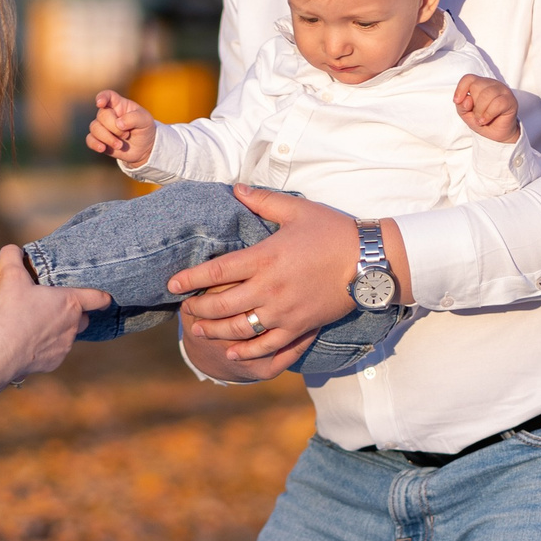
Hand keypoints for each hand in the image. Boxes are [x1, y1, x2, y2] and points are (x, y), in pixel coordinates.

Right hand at [0, 247, 107, 400]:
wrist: (3, 352)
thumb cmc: (12, 312)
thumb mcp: (10, 277)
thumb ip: (12, 258)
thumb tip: (12, 249)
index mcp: (70, 303)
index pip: (98, 298)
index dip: (102, 296)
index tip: (105, 298)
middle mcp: (73, 325)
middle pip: (83, 318)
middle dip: (74, 314)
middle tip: (54, 308)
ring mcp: (65, 346)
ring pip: (68, 336)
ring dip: (57, 331)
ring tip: (35, 326)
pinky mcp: (54, 362)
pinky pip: (54, 352)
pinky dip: (45, 348)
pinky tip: (28, 343)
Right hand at [84, 90, 158, 166]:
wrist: (144, 147)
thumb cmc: (144, 129)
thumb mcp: (145, 121)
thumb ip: (133, 119)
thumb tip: (119, 123)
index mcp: (119, 104)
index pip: (107, 96)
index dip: (102, 97)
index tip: (100, 103)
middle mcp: (108, 113)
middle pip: (102, 115)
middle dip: (114, 127)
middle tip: (126, 135)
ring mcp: (102, 127)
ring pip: (94, 128)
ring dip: (107, 138)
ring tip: (120, 145)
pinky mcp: (99, 140)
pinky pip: (90, 140)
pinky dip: (95, 144)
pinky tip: (103, 149)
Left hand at [171, 186, 407, 365]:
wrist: (368, 261)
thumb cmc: (333, 231)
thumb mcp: (296, 210)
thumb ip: (262, 200)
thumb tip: (236, 188)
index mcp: (265, 257)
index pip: (217, 270)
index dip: (191, 278)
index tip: (172, 283)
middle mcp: (269, 287)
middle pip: (222, 304)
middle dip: (199, 308)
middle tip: (186, 309)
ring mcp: (284, 311)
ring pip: (239, 329)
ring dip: (215, 332)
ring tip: (200, 331)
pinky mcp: (299, 326)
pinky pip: (268, 346)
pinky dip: (246, 352)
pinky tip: (231, 352)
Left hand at [454, 75, 520, 143]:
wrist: (497, 134)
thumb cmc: (481, 120)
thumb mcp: (466, 114)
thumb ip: (462, 106)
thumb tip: (467, 100)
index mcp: (480, 84)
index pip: (468, 78)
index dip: (461, 89)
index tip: (457, 101)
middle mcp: (492, 84)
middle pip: (476, 86)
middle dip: (473, 105)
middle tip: (476, 116)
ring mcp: (503, 90)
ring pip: (487, 94)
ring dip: (480, 111)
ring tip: (481, 120)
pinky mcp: (510, 100)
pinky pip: (498, 103)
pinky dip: (489, 114)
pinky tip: (486, 120)